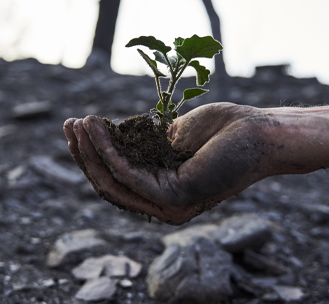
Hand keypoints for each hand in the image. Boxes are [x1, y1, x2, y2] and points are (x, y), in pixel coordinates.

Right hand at [64, 103, 273, 224]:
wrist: (259, 133)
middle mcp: (163, 204)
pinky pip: (130, 175)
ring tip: (77, 124)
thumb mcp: (171, 136)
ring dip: (91, 152)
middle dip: (85, 154)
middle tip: (68, 126)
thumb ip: (144, 144)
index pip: (117, 178)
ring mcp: (169, 205)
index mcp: (162, 190)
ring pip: (114, 181)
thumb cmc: (222, 130)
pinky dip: (108, 151)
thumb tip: (114, 137)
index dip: (93, 154)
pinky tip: (96, 128)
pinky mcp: (175, 198)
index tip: (78, 127)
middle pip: (110, 183)